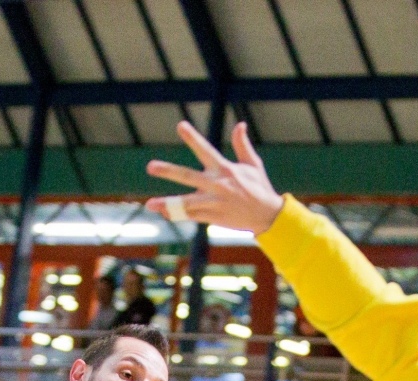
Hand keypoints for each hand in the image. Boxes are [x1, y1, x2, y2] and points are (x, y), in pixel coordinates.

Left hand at [145, 121, 284, 234]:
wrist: (267, 216)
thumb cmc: (260, 188)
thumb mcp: (253, 164)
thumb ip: (242, 145)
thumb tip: (240, 124)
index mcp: (225, 169)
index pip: (205, 150)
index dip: (193, 138)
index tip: (180, 125)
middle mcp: (217, 185)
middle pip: (188, 176)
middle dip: (168, 171)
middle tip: (150, 167)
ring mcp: (214, 203)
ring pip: (187, 203)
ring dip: (168, 203)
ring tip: (149, 204)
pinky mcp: (213, 217)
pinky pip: (191, 216)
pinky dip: (178, 215)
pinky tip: (164, 213)